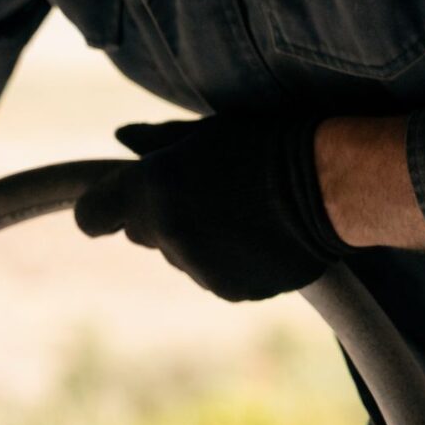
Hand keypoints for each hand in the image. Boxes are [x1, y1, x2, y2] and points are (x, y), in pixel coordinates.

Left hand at [73, 116, 354, 301]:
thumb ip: (156, 142)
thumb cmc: (265, 145)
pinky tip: (259, 238)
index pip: (92, 216)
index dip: (103, 210)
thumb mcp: (205, 133)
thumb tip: (120, 136)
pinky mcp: (231, 290)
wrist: (332, 186)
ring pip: (180, 257)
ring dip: (197, 242)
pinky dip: (228, 263)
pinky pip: (214, 277)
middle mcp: (166, 232)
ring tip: (243, 214)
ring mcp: (198, 266)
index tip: (115, 208)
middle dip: (160, 218)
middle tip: (206, 195)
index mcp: (149, 188)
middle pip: (141, 234)